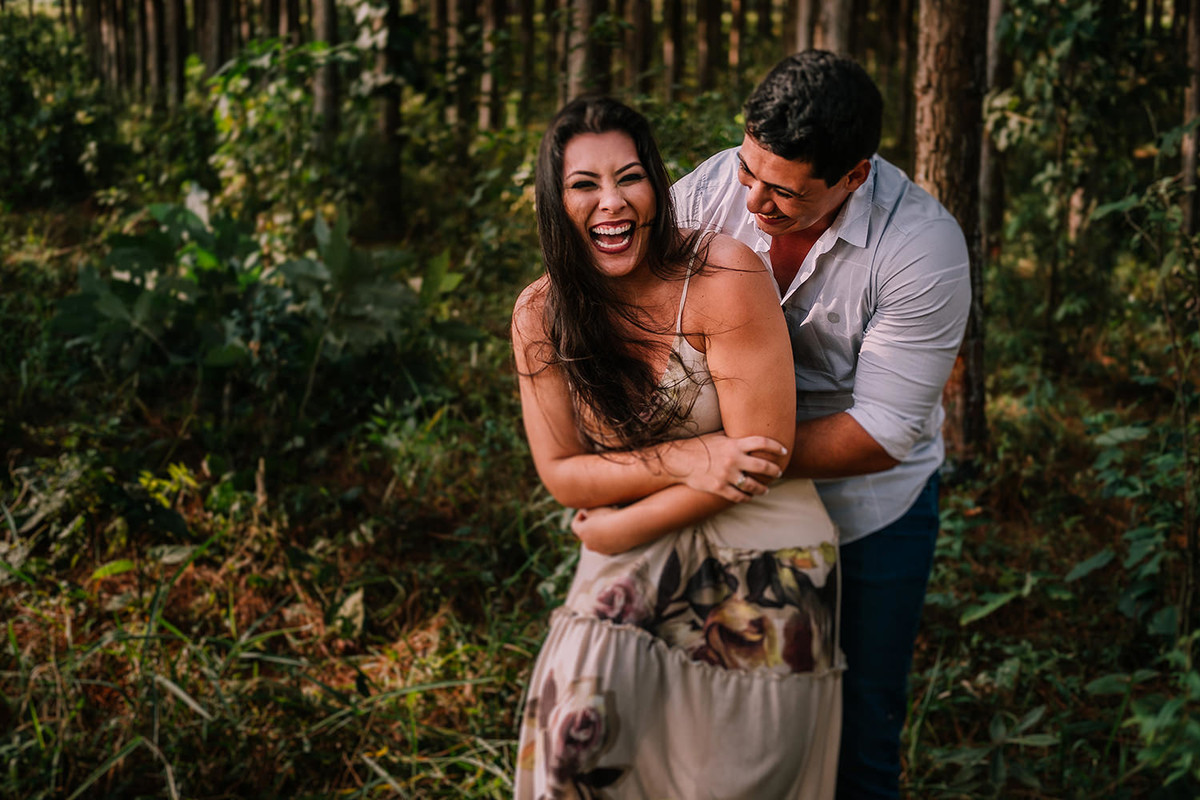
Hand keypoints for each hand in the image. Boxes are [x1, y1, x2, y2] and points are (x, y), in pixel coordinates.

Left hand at [571, 506, 627, 554]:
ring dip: (599, 533)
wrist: (627, 529)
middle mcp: (589, 544)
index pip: (575, 525)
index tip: (587, 510)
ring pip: (596, 541)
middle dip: (589, 525)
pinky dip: (609, 539)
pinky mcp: (611, 553)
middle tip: (598, 517)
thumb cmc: (610, 516)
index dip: (579, 515)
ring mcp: (600, 550)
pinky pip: (607, 545)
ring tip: (608, 524)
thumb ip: (587, 511)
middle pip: (585, 534)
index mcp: (582, 533)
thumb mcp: (595, 509)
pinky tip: (616, 531)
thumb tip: (585, 513)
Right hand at [661, 432, 787, 502]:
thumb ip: (733, 437)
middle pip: (762, 466)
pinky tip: (749, 497)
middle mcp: (733, 460)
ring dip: (762, 488)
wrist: (679, 460)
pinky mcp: (719, 488)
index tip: (783, 450)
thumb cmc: (698, 446)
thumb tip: (747, 431)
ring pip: (752, 485)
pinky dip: (746, 497)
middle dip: (774, 470)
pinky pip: (738, 496)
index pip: (762, 443)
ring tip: (766, 489)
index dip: (776, 446)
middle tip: (778, 472)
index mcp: (734, 444)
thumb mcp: (717, 437)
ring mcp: (726, 475)